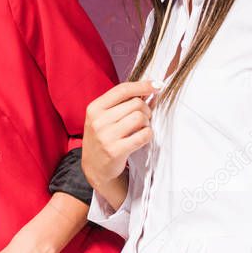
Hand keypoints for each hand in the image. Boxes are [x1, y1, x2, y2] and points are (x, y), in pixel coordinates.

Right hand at [82, 80, 154, 197]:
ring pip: (140, 118)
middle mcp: (98, 120)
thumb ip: (123, 103)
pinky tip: (142, 138)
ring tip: (141, 128)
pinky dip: (148, 135)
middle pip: (136, 103)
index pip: (122, 90)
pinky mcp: (115, 151)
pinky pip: (143, 135)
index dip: (143, 85)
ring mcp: (106, 136)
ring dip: (147, 122)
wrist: (94, 167)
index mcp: (94, 108)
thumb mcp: (104, 117)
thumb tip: (151, 89)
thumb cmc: (103, 137)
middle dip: (146, 109)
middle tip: (144, 118)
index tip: (157, 85)